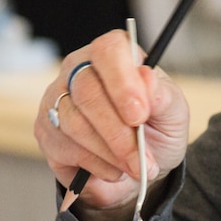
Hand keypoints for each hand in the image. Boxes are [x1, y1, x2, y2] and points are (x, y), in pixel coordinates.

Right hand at [35, 30, 189, 217]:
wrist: (138, 169)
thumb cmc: (156, 131)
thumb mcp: (173, 115)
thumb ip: (164, 96)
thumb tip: (147, 79)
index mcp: (115, 54)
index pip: (108, 51)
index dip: (122, 83)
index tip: (140, 116)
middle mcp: (79, 70)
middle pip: (87, 92)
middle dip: (119, 134)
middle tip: (142, 160)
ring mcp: (56, 99)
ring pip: (74, 124)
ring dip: (110, 154)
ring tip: (133, 166)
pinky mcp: (46, 131)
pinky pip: (66, 149)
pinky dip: (96, 166)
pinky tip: (112, 168)